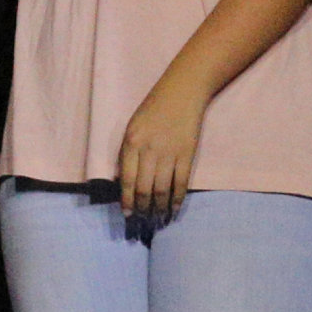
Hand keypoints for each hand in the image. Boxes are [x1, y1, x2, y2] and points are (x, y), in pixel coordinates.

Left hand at [114, 78, 207, 221]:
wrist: (183, 92)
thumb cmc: (154, 108)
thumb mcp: (133, 126)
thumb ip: (128, 152)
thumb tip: (123, 179)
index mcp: (131, 142)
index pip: (127, 179)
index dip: (127, 200)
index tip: (127, 213)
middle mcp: (149, 150)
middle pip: (144, 188)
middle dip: (143, 207)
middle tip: (143, 219)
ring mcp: (169, 153)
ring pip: (162, 189)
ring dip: (159, 207)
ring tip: (158, 218)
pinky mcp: (187, 154)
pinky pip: (181, 182)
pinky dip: (177, 198)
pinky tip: (174, 208)